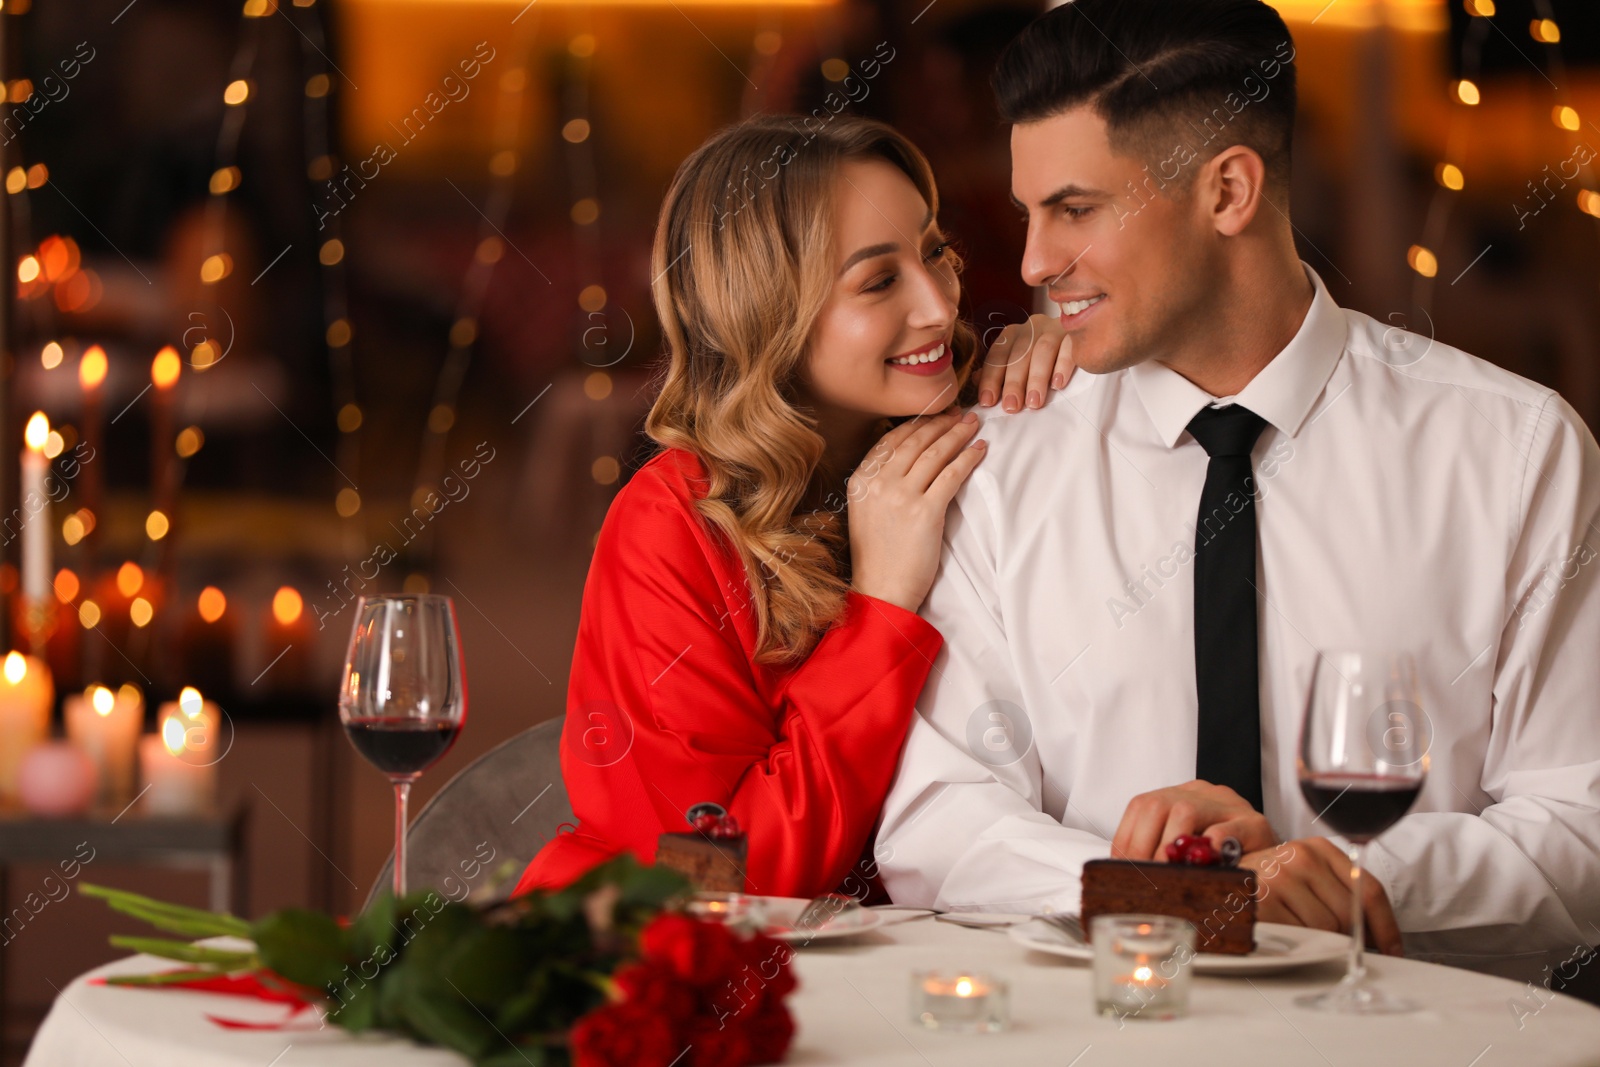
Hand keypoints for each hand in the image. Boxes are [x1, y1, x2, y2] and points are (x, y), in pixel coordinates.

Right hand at [847, 411, 985, 613]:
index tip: (935, 415)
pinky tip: (979, 450)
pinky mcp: (925, 512)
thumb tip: (904, 459)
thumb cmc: (877, 556)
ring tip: (972, 425)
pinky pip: (951, 475)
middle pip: (915, 441)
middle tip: (959, 413)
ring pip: (935, 453)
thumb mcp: (865, 512)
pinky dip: (968, 458)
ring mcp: (901, 496)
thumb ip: (878, 484)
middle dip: (940, 423)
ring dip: (957, 434)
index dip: (917, 424)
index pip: (891, 440)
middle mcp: (878, 483)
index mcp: (860, 481)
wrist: (881, 590)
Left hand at [975, 313, 1074, 411]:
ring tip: (1034, 402)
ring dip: (1036, 378)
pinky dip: (1063, 365)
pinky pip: (1069, 347)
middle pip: (1019, 354)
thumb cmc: (1040, 358)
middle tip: (1012, 406)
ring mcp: (1054, 328)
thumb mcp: (1016, 361)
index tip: (987, 401)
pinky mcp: (1076, 334)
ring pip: (1043, 350)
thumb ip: (996, 371)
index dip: (990, 378)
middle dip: (1013, 382)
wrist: (1079, 334)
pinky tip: (1058, 384)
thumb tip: (973, 380)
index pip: (997, 355)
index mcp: (1012, 334)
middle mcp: (1032, 327)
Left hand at [1111, 779, 1277, 861]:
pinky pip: (1230, 828)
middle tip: (1146, 875)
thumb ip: (1157, 853)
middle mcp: (1201, 794)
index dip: (1128, 840)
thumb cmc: (1223, 857)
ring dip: (1171, 847)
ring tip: (1170, 872)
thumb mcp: (1184, 849)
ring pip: (1187, 811)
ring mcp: (1228, 805)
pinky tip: (1206, 861)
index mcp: (1178, 796)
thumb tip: (1123, 874)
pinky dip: (1213, 844)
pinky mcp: (1255, 824)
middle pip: (1158, 805)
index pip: (1141, 808)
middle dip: (1145, 845)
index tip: (1124, 868)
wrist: (1273, 859)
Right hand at [1241, 837, 1403, 955]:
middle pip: (1350, 914)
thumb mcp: (1304, 874)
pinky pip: (1300, 936)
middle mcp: (1302, 856)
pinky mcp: (1264, 899)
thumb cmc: (1265, 882)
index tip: (1391, 948)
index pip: (1369, 889)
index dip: (1386, 925)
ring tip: (1299, 932)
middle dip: (1347, 936)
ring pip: (1327, 928)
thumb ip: (1338, 891)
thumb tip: (1375, 936)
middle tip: (1333, 942)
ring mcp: (1281, 876)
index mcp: (1318, 848)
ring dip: (1319, 940)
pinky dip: (1297, 943)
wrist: (1217, 880)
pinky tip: (1285, 934)